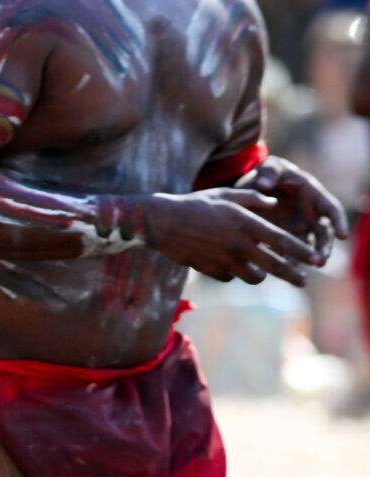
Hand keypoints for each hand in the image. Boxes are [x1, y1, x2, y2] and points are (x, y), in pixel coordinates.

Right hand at [137, 189, 323, 285]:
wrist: (163, 222)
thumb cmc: (195, 204)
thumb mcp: (227, 194)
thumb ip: (254, 198)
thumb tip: (273, 203)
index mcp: (247, 224)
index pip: (283, 242)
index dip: (302, 251)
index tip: (315, 259)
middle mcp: (239, 244)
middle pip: (274, 266)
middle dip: (293, 275)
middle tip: (304, 281)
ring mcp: (224, 259)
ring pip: (253, 277)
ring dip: (260, 275)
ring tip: (261, 272)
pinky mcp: (210, 269)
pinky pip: (229, 277)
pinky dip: (233, 273)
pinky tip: (231, 266)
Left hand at [239, 155, 348, 263]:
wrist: (251, 188)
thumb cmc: (268, 174)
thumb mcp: (269, 167)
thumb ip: (268, 173)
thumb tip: (263, 185)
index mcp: (313, 195)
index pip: (332, 209)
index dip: (338, 222)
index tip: (342, 236)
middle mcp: (309, 214)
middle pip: (322, 234)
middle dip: (323, 248)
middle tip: (320, 261)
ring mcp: (297, 228)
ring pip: (306, 246)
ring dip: (304, 259)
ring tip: (297, 270)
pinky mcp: (282, 238)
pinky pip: (286, 251)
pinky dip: (284, 260)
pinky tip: (278, 270)